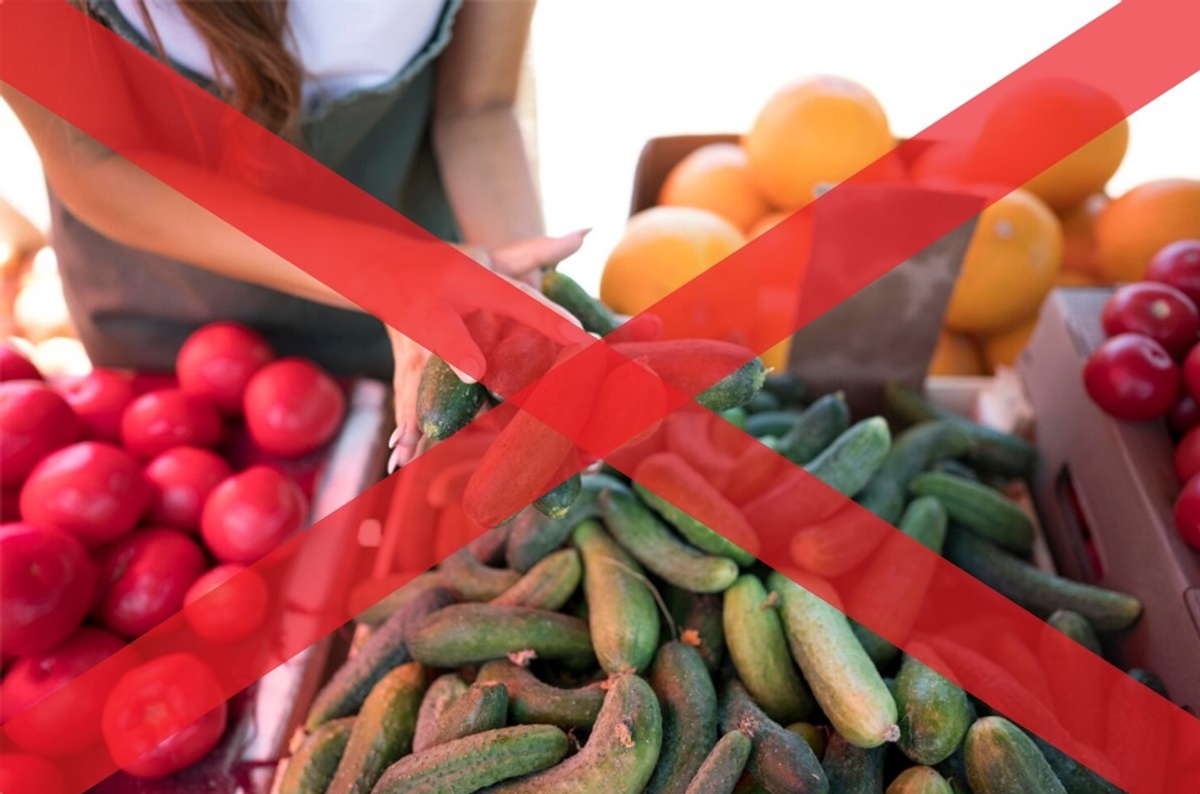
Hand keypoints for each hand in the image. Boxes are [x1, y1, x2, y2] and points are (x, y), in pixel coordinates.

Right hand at [386, 230, 589, 471]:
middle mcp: (438, 309)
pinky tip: (401, 457)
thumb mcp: (492, 253)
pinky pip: (406, 399)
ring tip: (419, 439)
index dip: (547, 317)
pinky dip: (405, 427)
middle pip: (448, 332)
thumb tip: (588, 231)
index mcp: (468, 279)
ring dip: (420, 407)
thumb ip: (541, 249)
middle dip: (457, 350)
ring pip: (420, 375)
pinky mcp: (403, 366)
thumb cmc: (452, 264)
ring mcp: (415, 341)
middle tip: (472, 372)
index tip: (578, 334)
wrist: (384, 268)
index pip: (515, 298)